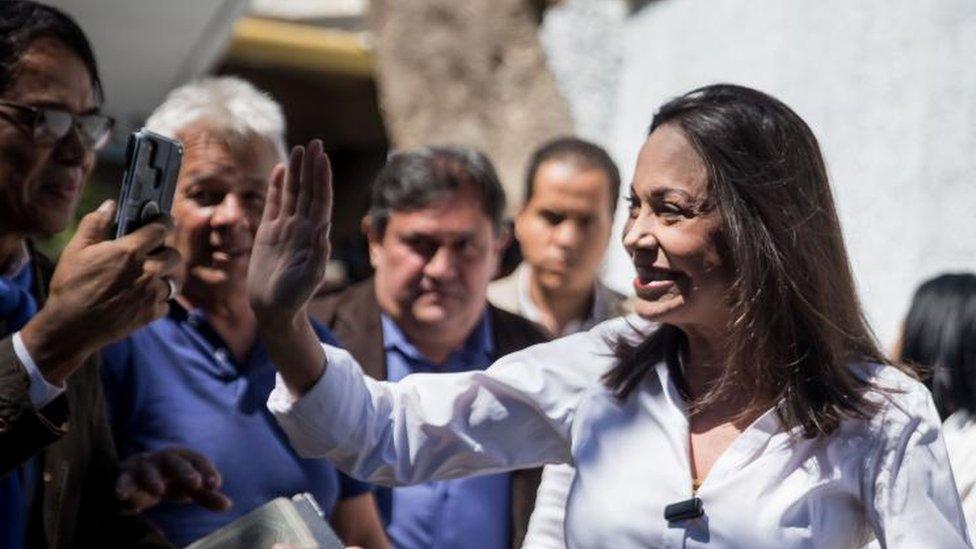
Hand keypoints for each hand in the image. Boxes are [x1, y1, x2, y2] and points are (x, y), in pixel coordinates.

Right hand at [20, 200, 181, 383]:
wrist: (71, 327)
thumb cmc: (71, 285)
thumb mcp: (76, 249)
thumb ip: (95, 224)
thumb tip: (110, 205)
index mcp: (130, 251)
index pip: (161, 228)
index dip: (165, 221)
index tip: (165, 221)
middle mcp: (147, 271)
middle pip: (174, 255)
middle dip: (165, 252)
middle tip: (154, 254)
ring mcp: (151, 294)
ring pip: (172, 281)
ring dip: (162, 278)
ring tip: (147, 279)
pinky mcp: (151, 313)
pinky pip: (166, 303)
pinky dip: (157, 301)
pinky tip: (142, 299)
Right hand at [116, 447, 231, 511]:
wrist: (138, 474)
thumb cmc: (171, 480)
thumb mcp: (189, 488)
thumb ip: (207, 496)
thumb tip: (228, 505)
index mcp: (183, 457)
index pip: (198, 460)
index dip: (208, 470)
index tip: (216, 485)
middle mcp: (164, 458)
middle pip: (175, 461)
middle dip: (185, 471)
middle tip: (195, 483)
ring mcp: (144, 465)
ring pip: (149, 470)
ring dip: (154, 479)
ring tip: (159, 492)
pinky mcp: (125, 476)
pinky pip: (123, 480)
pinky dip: (122, 486)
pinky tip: (121, 496)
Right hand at [248, 140, 331, 324]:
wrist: (274, 310)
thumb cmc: (294, 297)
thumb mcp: (310, 278)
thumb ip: (318, 254)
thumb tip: (323, 229)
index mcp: (315, 235)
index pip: (320, 200)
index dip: (321, 178)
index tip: (322, 157)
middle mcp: (302, 227)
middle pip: (308, 190)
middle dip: (311, 167)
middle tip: (315, 143)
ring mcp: (286, 228)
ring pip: (292, 193)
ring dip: (296, 172)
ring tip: (300, 149)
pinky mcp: (268, 233)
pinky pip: (274, 204)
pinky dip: (277, 187)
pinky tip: (280, 170)